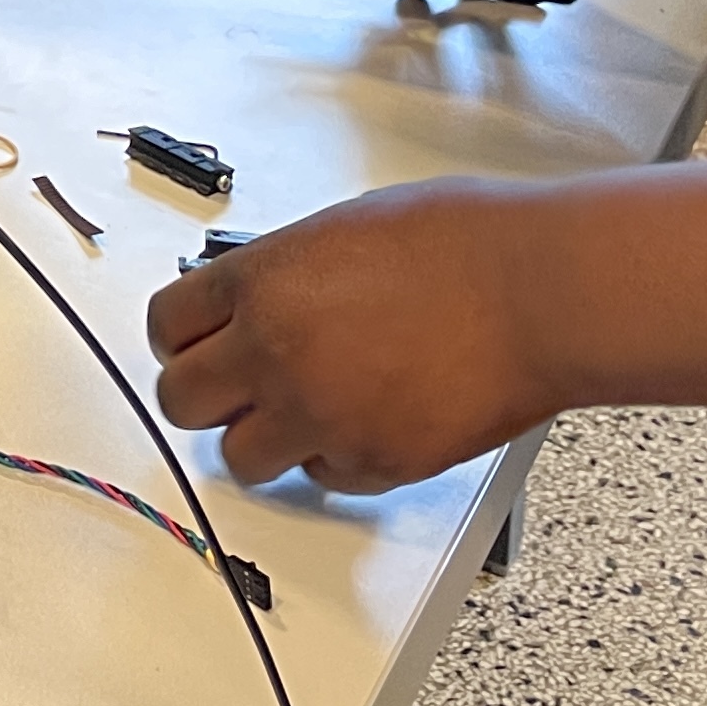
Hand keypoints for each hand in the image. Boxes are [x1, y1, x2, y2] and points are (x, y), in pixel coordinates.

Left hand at [146, 182, 557, 489]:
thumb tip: (255, 299)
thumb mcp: (343, 227)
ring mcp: (322, 415)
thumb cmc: (464, 243)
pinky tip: (365, 419)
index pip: (166, 326)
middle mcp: (275, 354)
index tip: (191, 344)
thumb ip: (283, 271)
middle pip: (181, 403)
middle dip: (204, 394)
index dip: (179, 338)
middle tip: (233, 385)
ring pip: (241, 458)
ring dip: (263, 436)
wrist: (540, 292)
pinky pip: (321, 477)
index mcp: (261, 283)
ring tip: (302, 409)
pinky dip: (333, 458)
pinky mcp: (373, 463)